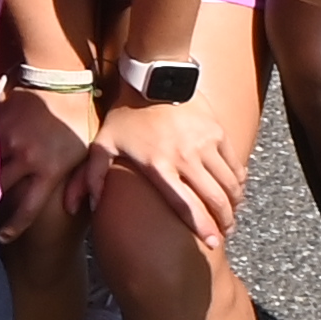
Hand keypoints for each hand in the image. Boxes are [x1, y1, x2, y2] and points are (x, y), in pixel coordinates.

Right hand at [0, 82, 98, 229]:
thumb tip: (71, 210)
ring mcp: (8, 139)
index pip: (28, 208)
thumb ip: (82, 183)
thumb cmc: (76, 123)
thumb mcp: (87, 154)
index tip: (3, 238)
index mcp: (49, 169)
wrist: (60, 83)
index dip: (14, 227)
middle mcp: (26, 157)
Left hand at [88, 95, 246, 249]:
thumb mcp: (102, 144)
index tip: (212, 243)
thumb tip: (80, 206)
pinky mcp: (218, 132)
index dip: (202, 227)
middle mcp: (186, 157)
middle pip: (214, 198)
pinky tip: (236, 191)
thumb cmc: (125, 114)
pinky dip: (239, 181)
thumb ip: (92, 177)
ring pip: (230, 183)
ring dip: (234, 203)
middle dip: (224, 221)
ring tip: (231, 216)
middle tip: (225, 234)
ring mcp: (205, 144)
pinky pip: (236, 164)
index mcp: (159, 165)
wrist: (152, 76)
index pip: (186, 205)